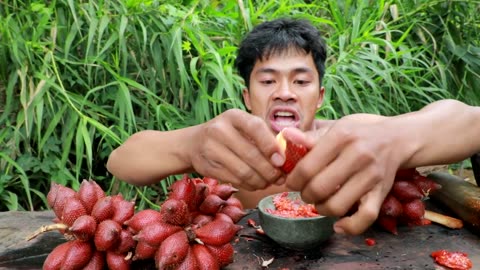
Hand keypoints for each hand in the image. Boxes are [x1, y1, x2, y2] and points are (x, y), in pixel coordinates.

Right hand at [190, 109, 284, 190]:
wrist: (194, 143)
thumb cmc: (228, 134)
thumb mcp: (242, 127)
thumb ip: (263, 137)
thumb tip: (286, 160)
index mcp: (233, 116)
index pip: (256, 127)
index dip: (271, 146)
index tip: (282, 161)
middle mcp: (220, 130)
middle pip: (251, 154)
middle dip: (270, 170)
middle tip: (280, 178)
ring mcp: (211, 148)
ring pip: (244, 171)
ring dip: (261, 181)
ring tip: (269, 182)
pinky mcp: (207, 166)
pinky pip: (235, 180)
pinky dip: (249, 185)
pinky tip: (256, 184)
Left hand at [285, 114, 406, 234]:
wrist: (398, 138)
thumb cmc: (360, 132)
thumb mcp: (336, 127)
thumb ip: (310, 136)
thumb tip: (285, 136)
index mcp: (341, 137)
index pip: (306, 167)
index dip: (293, 180)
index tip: (291, 182)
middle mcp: (357, 155)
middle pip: (319, 188)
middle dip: (305, 195)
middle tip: (304, 192)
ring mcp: (371, 175)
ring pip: (337, 205)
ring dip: (321, 209)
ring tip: (318, 203)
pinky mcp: (382, 192)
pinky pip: (365, 217)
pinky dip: (349, 227)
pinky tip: (337, 225)